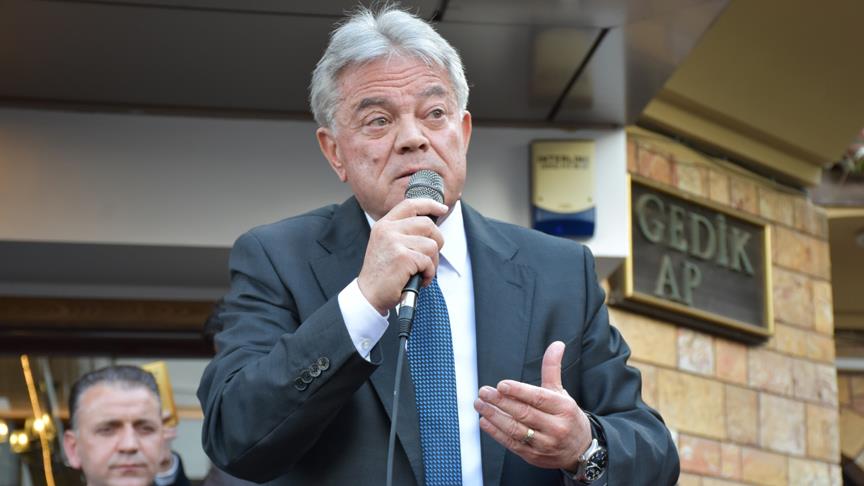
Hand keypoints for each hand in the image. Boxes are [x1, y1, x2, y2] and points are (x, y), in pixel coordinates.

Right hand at [357, 198, 447, 313]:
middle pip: (427, 225)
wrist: (369, 294)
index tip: (442, 209)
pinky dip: (429, 274)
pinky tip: (419, 279)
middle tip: (429, 257)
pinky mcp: (403, 257)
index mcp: (384, 225)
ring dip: (432, 262)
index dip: (430, 205)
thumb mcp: (387, 245)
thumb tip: (430, 226)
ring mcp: (395, 242)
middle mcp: (388, 230)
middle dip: (437, 242)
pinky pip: (429, 262)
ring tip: (420, 272)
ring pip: (432, 245)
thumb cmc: (382, 273)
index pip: (410, 204)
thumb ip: (403, 232)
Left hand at [473, 341, 591, 470]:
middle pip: (524, 414)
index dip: (519, 391)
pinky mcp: (533, 456)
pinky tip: (484, 421)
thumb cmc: (567, 416)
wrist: (580, 450)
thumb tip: (556, 344)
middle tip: (484, 392)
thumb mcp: (562, 393)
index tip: (501, 385)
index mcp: (563, 408)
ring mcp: (544, 444)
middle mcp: (555, 427)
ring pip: (516, 430)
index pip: (539, 398)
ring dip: (494, 417)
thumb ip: (552, 369)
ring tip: (480, 405)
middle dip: (501, 402)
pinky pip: (512, 444)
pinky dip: (496, 433)